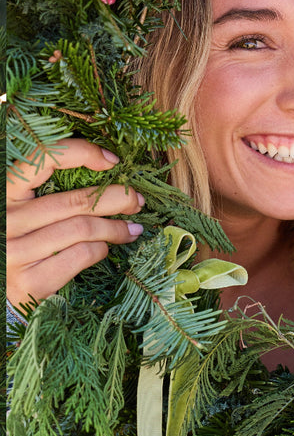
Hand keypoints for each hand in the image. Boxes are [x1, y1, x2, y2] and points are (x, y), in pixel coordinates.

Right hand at [6, 139, 144, 308]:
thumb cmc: (16, 244)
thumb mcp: (22, 214)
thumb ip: (48, 197)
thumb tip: (108, 179)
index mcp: (4, 195)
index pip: (41, 160)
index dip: (82, 153)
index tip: (113, 162)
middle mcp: (6, 220)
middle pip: (76, 200)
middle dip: (118, 198)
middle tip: (137, 201)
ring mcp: (15, 252)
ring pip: (84, 229)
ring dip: (116, 228)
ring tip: (132, 229)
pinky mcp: (29, 282)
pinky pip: (82, 256)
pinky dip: (101, 250)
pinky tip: (106, 249)